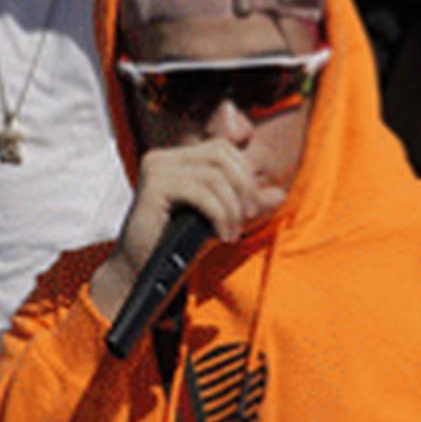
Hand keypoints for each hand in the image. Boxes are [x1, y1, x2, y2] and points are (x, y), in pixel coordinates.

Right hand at [89, 140, 280, 313]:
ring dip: (232, 206)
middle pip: (221, 154)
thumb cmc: (176, 248)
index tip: (252, 207)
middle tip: (248, 217)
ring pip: (213, 174)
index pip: (223, 148)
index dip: (245, 173)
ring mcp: (156, 169)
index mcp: (176, 159)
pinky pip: (201, 192)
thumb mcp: (220, 220)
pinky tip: (221, 235)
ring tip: (233, 232)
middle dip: (243, 186)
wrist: (141, 273)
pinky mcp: (153, 187)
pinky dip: (219, 214)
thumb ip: (246, 204)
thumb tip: (279, 193)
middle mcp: (163, 158)